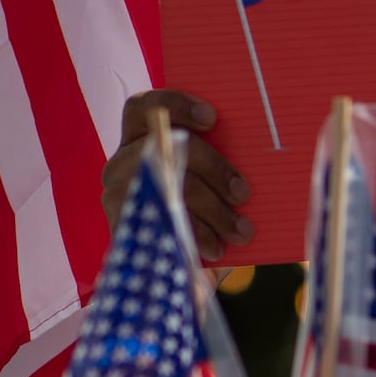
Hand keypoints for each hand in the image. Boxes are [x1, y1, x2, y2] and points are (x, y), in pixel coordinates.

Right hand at [101, 91, 250, 259]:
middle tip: (243, 193)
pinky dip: (194, 235)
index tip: (212, 118)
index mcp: (144, 136)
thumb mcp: (211, 180)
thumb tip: (259, 158)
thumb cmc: (206, 208)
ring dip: (211, 210)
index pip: (147, 106)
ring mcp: (116, 191)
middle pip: (166, 145)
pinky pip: (162, 224)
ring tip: (240, 231)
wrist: (172, 272)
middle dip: (213, 167)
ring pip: (169, 187)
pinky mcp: (119, 225)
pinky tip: (216, 249)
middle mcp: (123, 159)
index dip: (177, 104)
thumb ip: (221, 161)